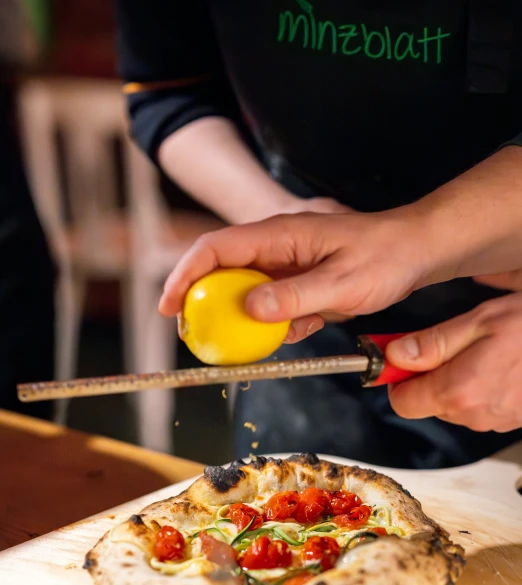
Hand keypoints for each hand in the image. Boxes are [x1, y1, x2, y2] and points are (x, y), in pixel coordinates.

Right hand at [159, 146, 521, 340]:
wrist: (415, 252)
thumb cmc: (384, 258)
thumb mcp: (342, 283)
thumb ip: (296, 296)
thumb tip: (250, 309)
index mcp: (281, 233)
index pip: (217, 248)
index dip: (185, 275)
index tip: (169, 306)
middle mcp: (277, 245)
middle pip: (221, 269)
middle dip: (201, 301)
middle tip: (193, 335)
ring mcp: (288, 263)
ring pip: (245, 290)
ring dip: (238, 318)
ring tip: (242, 345)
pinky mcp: (300, 280)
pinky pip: (274, 302)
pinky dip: (276, 322)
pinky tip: (299, 331)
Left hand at [385, 293, 521, 431]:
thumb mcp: (480, 322)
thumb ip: (432, 344)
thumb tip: (394, 356)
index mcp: (458, 391)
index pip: (402, 402)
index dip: (399, 379)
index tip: (403, 360)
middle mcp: (473, 414)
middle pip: (427, 403)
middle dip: (432, 376)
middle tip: (453, 345)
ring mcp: (494, 421)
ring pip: (454, 405)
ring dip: (458, 381)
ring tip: (484, 352)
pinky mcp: (510, 421)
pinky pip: (480, 408)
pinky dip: (481, 389)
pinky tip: (500, 366)